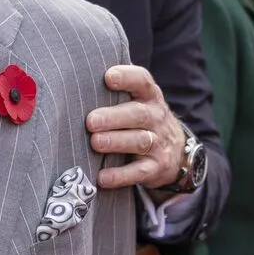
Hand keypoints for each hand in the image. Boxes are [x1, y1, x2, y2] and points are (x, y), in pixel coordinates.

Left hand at [89, 64, 187, 190]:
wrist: (177, 153)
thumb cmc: (143, 121)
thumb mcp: (138, 102)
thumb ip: (116, 93)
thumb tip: (76, 81)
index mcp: (149, 97)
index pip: (142, 82)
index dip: (127, 77)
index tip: (108, 77)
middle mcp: (156, 118)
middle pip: (138, 114)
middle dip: (114, 117)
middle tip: (91, 121)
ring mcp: (158, 143)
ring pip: (139, 141)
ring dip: (116, 142)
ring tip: (96, 142)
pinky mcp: (155, 168)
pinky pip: (139, 172)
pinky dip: (120, 175)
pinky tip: (102, 177)